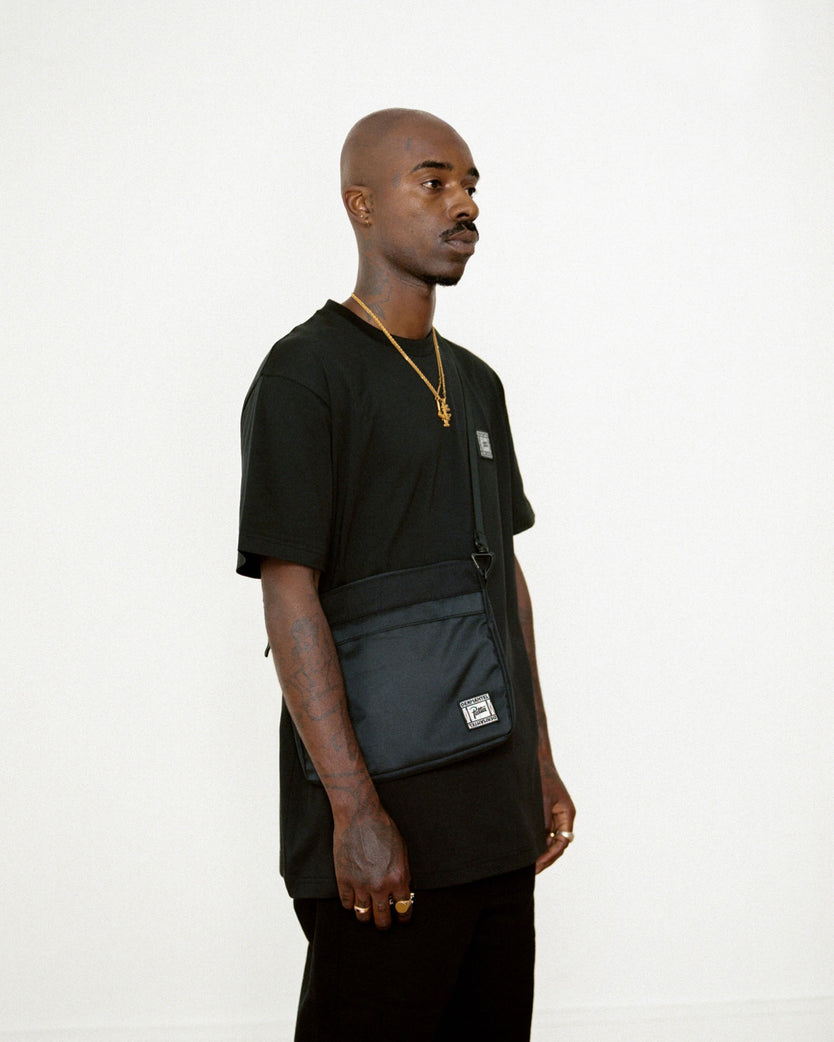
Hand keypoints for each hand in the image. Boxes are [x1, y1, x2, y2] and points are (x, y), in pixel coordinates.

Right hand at [334, 802, 412, 928]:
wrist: (359, 816)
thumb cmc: (383, 829)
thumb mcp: (402, 851)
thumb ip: (403, 874)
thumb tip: (403, 891)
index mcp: (398, 878)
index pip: (404, 909)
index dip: (404, 917)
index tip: (402, 919)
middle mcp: (380, 885)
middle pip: (382, 919)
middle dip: (385, 923)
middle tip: (384, 922)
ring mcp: (360, 884)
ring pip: (363, 915)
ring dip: (366, 916)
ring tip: (368, 913)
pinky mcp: (343, 880)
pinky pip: (347, 904)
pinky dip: (351, 904)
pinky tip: (354, 899)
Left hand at [535, 762, 575, 873]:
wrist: (535, 760)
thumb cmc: (541, 777)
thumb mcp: (541, 800)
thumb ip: (541, 822)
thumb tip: (538, 843)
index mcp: (567, 814)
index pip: (562, 842)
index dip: (550, 855)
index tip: (537, 864)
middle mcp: (563, 817)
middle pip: (557, 844)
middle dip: (546, 858)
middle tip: (532, 870)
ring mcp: (555, 815)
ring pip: (550, 839)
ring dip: (541, 851)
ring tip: (528, 865)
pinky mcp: (545, 812)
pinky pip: (543, 832)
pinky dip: (536, 841)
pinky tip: (525, 849)